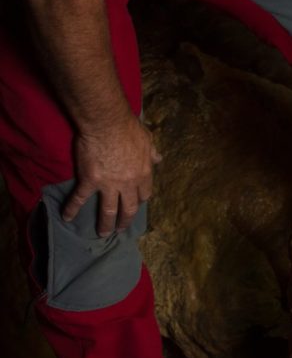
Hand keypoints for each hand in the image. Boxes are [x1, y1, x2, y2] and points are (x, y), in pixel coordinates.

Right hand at [63, 118, 161, 235]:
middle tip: (120, 229)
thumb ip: (152, 153)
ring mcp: (109, 184)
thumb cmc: (129, 128)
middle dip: (125, 220)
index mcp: (143, 173)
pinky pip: (80, 199)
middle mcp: (128, 183)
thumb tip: (158, 159)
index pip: (144, 193)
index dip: (140, 200)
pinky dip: (72, 209)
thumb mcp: (148, 139)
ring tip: (103, 234)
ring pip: (108, 210)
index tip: (136, 204)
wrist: (108, 124)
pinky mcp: (90, 181)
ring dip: (105, 224)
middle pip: (128, 207)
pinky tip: (66, 218)